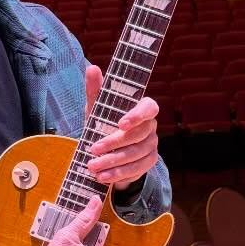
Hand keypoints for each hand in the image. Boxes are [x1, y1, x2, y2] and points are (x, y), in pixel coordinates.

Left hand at [84, 63, 159, 186]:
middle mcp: (151, 127)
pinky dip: (118, 174)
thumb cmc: (103, 123)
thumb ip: (95, 89)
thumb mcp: (96, 108)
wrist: (107, 150)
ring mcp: (152, 146)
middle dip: (114, 144)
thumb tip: (92, 68)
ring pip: (136, 155)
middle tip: (93, 149)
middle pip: (138, 136)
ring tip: (93, 167)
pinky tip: (103, 177)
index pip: (149, 109)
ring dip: (113, 162)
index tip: (120, 124)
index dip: (137, 116)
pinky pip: (136, 170)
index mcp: (142, 109)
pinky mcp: (148, 163)